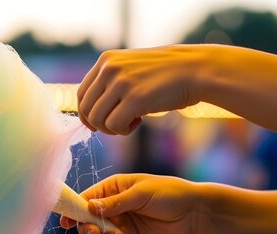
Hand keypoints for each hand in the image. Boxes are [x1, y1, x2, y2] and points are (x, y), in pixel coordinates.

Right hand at [60, 174, 200, 233]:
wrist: (193, 212)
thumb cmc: (168, 193)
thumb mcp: (141, 193)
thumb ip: (115, 202)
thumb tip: (89, 206)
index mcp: (111, 190)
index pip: (85, 199)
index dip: (74, 210)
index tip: (66, 221)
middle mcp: (111, 209)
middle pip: (87, 222)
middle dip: (87, 229)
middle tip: (93, 231)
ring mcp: (120, 226)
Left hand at [77, 45, 208, 134]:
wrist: (195, 70)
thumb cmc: (164, 74)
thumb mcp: (131, 69)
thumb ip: (110, 83)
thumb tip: (89, 112)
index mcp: (106, 60)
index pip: (81, 94)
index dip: (87, 114)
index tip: (100, 124)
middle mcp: (109, 69)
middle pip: (86, 109)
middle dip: (100, 124)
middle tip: (119, 125)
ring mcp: (121, 83)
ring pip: (97, 119)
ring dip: (112, 129)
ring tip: (131, 123)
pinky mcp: (134, 98)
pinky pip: (114, 125)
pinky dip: (124, 130)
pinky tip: (138, 122)